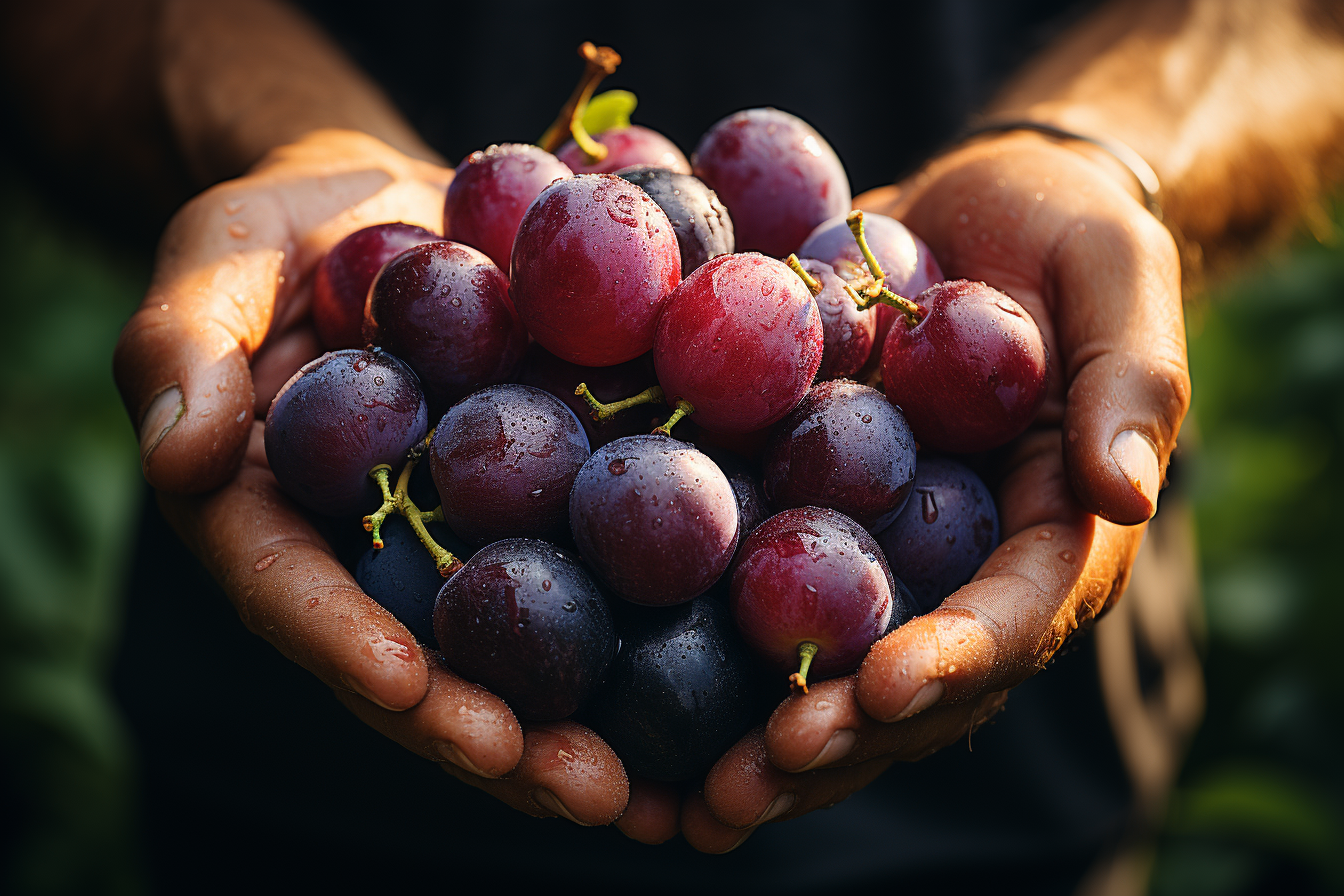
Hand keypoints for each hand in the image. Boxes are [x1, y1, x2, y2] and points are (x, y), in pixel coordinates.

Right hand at [113, 129, 634, 829]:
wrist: (401, 210)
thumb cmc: (288, 227)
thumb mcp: (217, 256)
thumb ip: (181, 345)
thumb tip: (179, 457)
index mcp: (277, 518)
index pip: (297, 598)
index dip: (347, 649)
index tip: (409, 691)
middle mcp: (376, 556)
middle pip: (425, 664)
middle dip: (497, 736)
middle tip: (583, 792)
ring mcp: (469, 539)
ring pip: (518, 649)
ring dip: (586, 726)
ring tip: (665, 794)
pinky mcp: (549, 503)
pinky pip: (595, 571)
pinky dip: (649, 633)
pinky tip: (724, 684)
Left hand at [682, 133, 1190, 850]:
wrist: (974, 210)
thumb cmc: (1064, 234)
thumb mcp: (1117, 273)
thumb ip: (1129, 380)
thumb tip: (1122, 493)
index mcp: (1051, 528)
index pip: (1014, 616)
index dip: (955, 661)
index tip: (882, 691)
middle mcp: (959, 564)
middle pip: (911, 677)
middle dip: (841, 738)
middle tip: (755, 779)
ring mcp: (879, 548)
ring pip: (829, 664)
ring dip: (765, 735)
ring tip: (690, 794)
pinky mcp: (805, 512)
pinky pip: (758, 586)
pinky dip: (705, 646)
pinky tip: (631, 695)